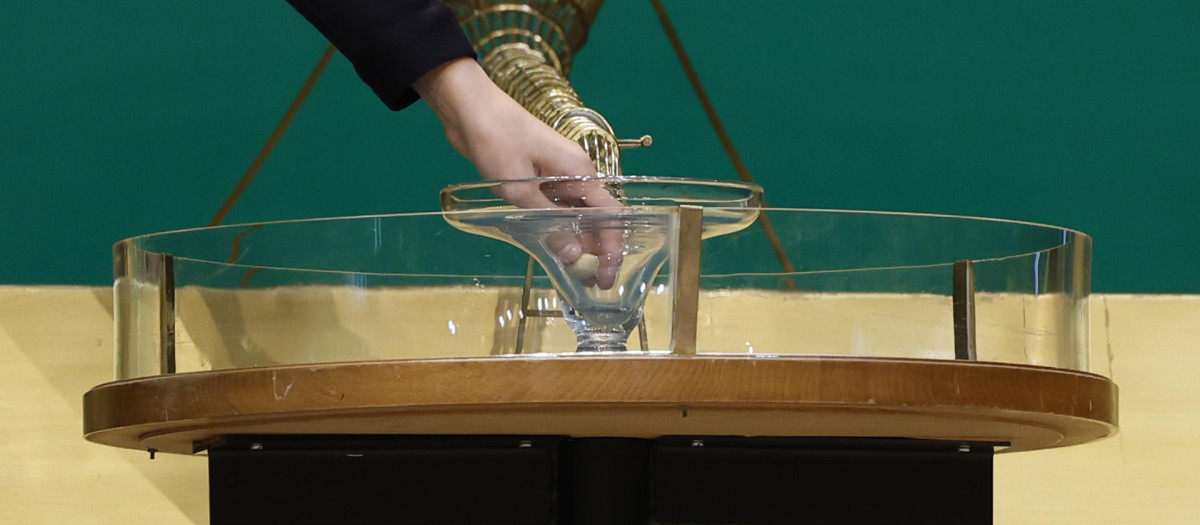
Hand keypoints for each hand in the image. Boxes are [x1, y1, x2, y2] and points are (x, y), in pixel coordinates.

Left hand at [415, 57, 623, 287]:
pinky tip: (549, 246)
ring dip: (574, 240)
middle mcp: (575, 174)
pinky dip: (555, 226)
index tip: (605, 277)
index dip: (611, 249)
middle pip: (596, 217)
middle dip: (594, 249)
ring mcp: (558, 174)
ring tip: (570, 270)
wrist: (468, 108)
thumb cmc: (497, 139)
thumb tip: (573, 256)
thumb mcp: (519, 188)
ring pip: (575, 214)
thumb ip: (547, 222)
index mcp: (580, 172)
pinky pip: (555, 207)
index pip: (609, 215)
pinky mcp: (539, 176)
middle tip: (587, 281)